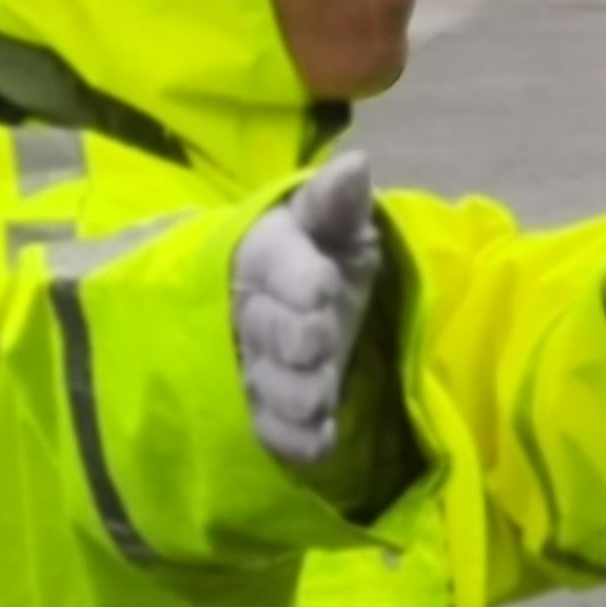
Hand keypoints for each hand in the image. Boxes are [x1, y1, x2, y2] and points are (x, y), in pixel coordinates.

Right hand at [232, 150, 382, 467]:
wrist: (309, 303)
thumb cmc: (326, 253)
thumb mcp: (338, 224)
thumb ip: (338, 203)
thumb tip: (354, 165)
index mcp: (266, 253)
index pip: (269, 261)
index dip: (293, 276)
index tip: (322, 286)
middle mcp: (251, 309)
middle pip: (264, 327)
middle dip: (293, 338)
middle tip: (320, 342)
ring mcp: (254, 361)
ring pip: (263, 380)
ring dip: (292, 392)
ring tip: (319, 398)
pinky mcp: (265, 404)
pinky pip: (268, 426)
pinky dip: (293, 438)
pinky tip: (319, 441)